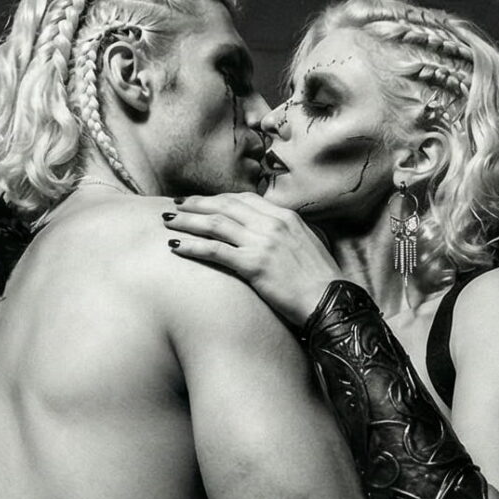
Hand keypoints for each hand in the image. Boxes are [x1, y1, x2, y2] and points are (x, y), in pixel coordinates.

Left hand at [164, 193, 344, 327]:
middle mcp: (272, 223)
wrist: (331, 301)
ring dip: (187, 221)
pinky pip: (215, 250)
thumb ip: (286, 232)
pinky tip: (176, 246)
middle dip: (196, 204)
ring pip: (215, 224)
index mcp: (286, 216)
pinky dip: (192, 245)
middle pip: (224, 206)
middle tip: (175, 205)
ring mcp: (263, 242)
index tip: (199, 201)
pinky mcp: (253, 264)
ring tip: (168, 222)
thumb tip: (269, 231)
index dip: (216, 198)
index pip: (243, 199)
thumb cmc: (320, 280)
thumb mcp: (307, 244)